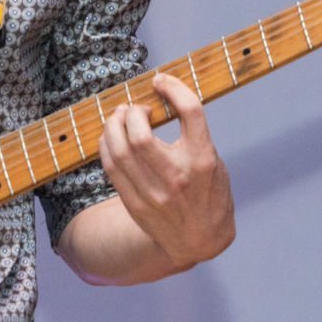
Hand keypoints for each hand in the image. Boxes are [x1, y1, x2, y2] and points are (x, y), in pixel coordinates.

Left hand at [99, 72, 234, 272]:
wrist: (199, 240)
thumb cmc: (209, 194)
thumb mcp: (214, 162)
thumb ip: (193, 135)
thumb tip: (163, 100)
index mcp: (203, 159)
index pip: (190, 112)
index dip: (173, 88)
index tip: (161, 81)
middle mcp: (178, 176)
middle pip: (140, 133)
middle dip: (132, 111)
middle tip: (136, 108)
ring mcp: (154, 192)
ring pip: (119, 149)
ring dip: (114, 125)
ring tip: (120, 116)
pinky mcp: (134, 202)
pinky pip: (110, 166)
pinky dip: (106, 145)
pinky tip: (112, 137)